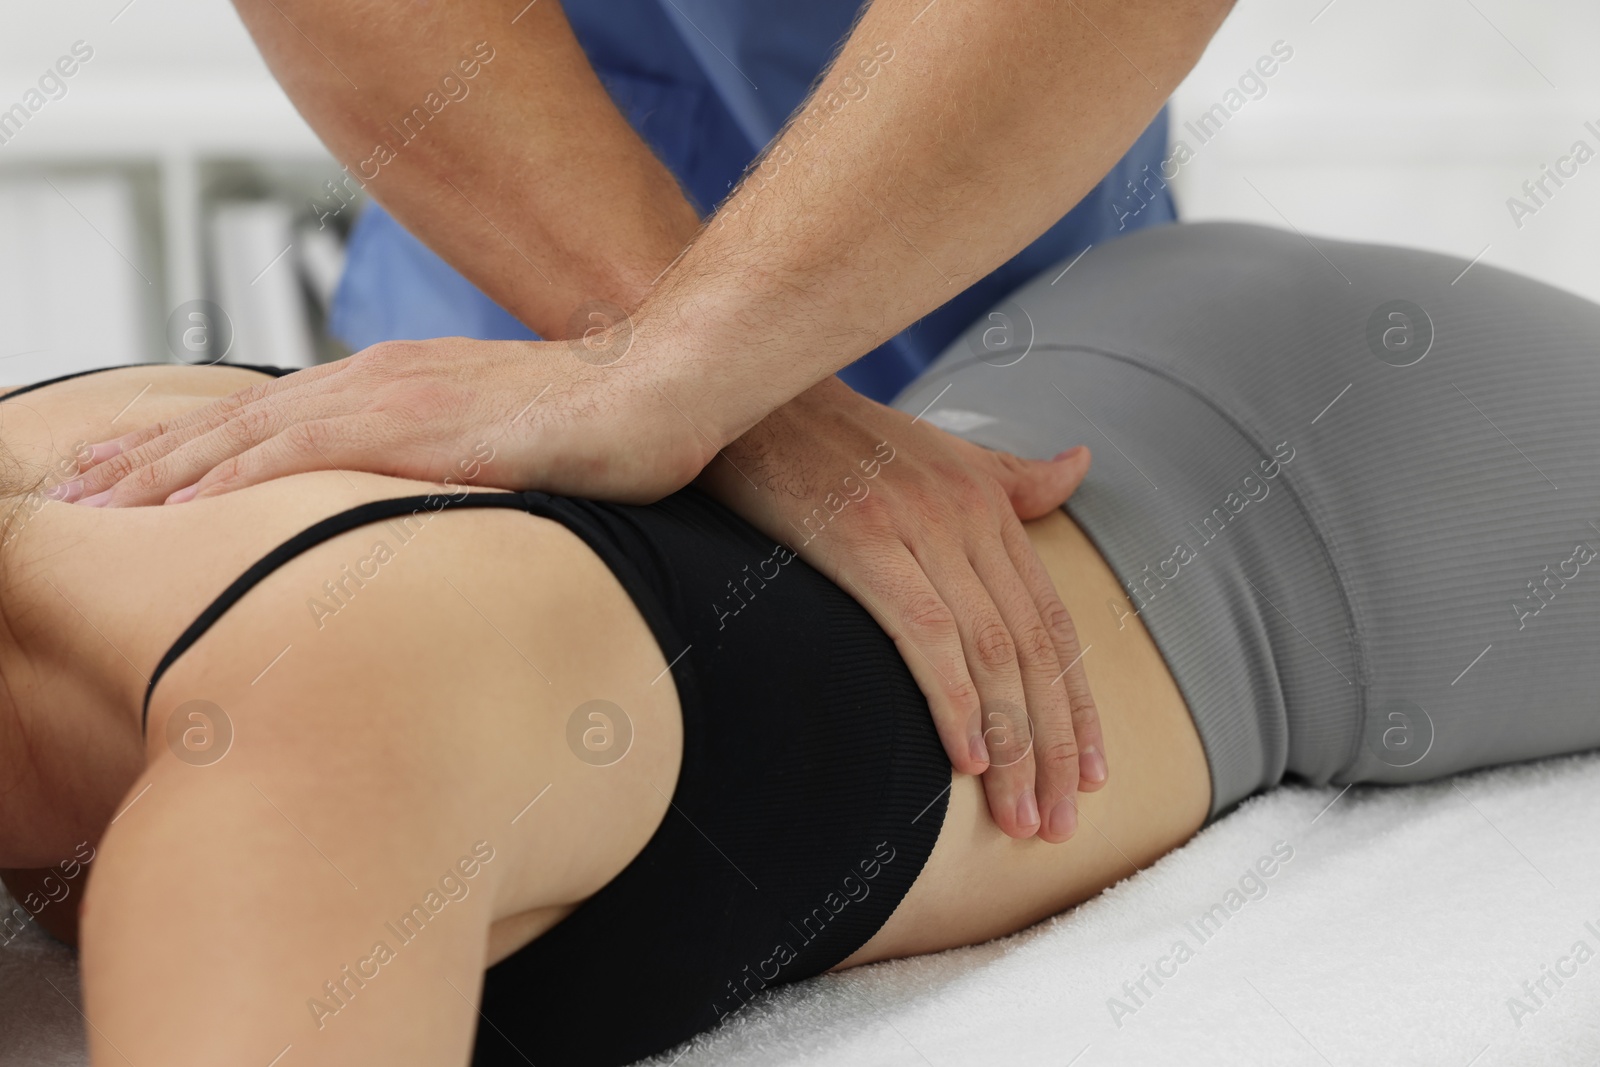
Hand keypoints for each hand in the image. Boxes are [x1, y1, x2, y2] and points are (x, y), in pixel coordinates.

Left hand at [56, 338, 717, 506]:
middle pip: (241, 422)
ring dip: (164, 470)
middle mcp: (381, 381)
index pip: (279, 421)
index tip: (147, 482)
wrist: (663, 386)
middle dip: (155, 458)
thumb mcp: (516, 449)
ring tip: (95, 500)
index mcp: (402, 387)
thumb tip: (448, 521)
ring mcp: (393, 397)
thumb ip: (465, 472)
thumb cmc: (607, 427)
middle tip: (83, 490)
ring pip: (247, 434)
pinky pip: (298, 455)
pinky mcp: (413, 425)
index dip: (203, 451)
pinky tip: (178, 507)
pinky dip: (226, 479)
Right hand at [694, 376, 1104, 841]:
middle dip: (1055, 745)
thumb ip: (1011, 477)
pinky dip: (953, 700)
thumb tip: (1079, 466)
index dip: (1078, 704)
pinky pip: (925, 634)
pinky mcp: (864, 541)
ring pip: (988, 653)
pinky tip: (966, 760)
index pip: (1052, 624)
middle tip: (1062, 821)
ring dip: (1013, 746)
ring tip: (1023, 817)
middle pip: (1030, 651)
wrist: (749, 391)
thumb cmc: (836, 436)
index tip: (1093, 774)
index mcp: (990, 506)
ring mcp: (919, 528)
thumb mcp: (940, 451)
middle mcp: (969, 517)